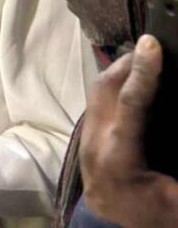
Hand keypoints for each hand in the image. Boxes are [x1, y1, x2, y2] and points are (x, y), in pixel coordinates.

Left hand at [81, 34, 177, 227]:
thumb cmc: (153, 217)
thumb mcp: (177, 205)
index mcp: (120, 159)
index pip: (130, 103)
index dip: (143, 72)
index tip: (152, 44)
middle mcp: (97, 142)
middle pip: (108, 87)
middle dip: (130, 62)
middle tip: (155, 46)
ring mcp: (87, 138)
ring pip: (98, 88)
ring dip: (121, 69)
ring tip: (146, 57)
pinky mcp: (86, 136)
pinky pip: (97, 97)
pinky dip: (114, 81)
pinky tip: (132, 79)